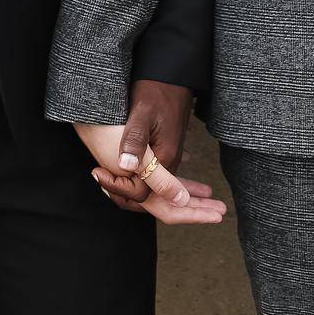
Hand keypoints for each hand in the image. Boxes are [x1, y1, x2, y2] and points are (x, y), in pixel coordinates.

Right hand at [73, 120, 225, 224]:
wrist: (92, 100)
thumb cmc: (116, 123)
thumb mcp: (142, 149)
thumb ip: (159, 177)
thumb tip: (180, 201)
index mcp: (136, 184)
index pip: (169, 210)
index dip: (195, 214)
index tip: (219, 215)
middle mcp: (132, 182)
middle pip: (168, 203)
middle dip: (195, 208)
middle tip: (221, 211)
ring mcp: (131, 170)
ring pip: (164, 187)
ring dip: (186, 190)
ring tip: (208, 193)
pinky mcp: (131, 156)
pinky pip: (156, 170)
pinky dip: (174, 171)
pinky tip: (186, 160)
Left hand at [92, 78, 193, 211]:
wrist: (172, 74)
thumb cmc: (155, 90)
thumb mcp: (142, 112)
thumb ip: (135, 140)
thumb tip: (125, 166)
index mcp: (166, 156)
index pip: (141, 192)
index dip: (116, 187)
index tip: (96, 171)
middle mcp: (171, 162)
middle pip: (146, 195)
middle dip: (121, 193)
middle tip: (98, 177)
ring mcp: (170, 156)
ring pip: (149, 186)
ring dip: (126, 186)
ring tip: (104, 174)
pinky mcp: (166, 149)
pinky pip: (151, 174)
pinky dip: (134, 176)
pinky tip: (118, 166)